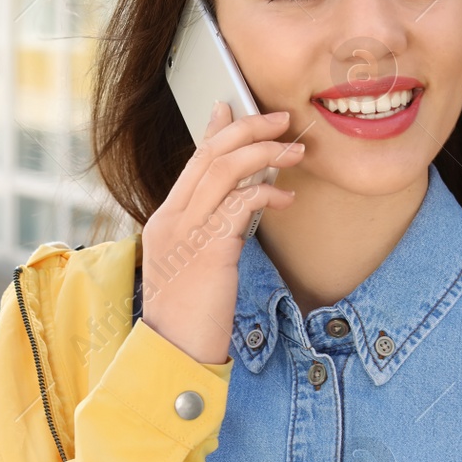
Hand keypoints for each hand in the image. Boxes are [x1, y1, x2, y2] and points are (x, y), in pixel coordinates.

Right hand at [140, 101, 302, 363]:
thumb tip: (237, 207)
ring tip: (295, 151)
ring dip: (265, 153)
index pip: (193, 161)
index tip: (237, 107)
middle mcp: (170, 220)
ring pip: (223, 170)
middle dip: (249, 129)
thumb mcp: (194, 266)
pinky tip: (287, 197)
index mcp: (165, 220)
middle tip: (282, 121)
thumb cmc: (190, 317)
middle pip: (209, 155)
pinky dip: (267, 193)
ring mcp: (186, 234)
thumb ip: (209, 232)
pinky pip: (240, 205)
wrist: (174, 354)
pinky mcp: (208, 251)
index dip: (217, 130)